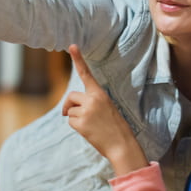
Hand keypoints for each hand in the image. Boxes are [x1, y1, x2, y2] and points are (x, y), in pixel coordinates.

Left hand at [62, 44, 148, 175]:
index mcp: (100, 93)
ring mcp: (85, 111)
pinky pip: (70, 121)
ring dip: (75, 118)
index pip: (87, 74)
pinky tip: (88, 131)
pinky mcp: (80, 123)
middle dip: (69, 105)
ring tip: (91, 125)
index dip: (78, 59)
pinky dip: (76, 126)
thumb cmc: (115, 127)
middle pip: (71, 96)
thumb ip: (91, 102)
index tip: (72, 46)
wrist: (121, 145)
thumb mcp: (107, 108)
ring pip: (70, 110)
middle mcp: (92, 99)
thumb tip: (69, 108)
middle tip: (73, 114)